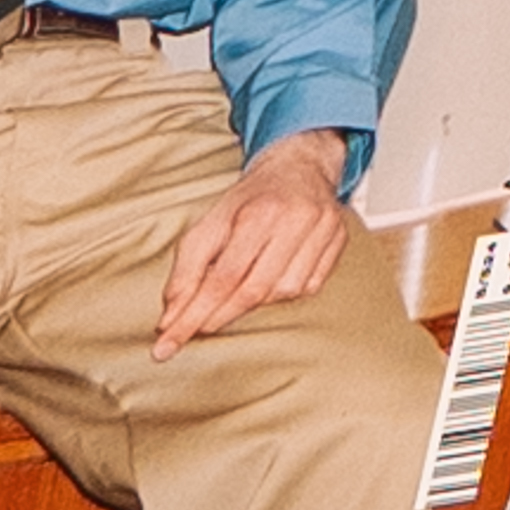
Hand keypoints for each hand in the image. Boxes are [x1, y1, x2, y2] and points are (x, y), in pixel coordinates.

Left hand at [151, 126, 351, 350]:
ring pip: (284, 292)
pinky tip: (272, 279)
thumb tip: (171, 318)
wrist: (299, 166)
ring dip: (254, 303)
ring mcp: (323, 229)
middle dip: (218, 318)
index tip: (168, 343)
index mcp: (260, 212)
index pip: (223, 277)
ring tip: (238, 289)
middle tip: (194, 332)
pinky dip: (284, 293)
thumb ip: (187, 270)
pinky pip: (309, 287)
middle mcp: (296, 219)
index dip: (194, 315)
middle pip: (254, 290)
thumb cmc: (251, 198)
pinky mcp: (340, 240)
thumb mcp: (210, 223)